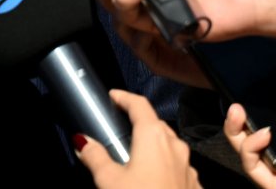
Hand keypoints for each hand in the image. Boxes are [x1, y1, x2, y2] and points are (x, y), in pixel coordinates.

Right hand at [76, 89, 199, 188]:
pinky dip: (164, 165)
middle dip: (139, 121)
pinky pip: (178, 166)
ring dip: (153, 144)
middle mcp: (175, 147)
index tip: (113, 96)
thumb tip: (83, 141)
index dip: (124, 97)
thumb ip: (95, 157)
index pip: (139, 104)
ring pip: (169, 145)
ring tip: (135, 155)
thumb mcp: (108, 181)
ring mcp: (188, 167)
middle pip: (156, 124)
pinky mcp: (193, 186)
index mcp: (154, 137)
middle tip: (121, 126)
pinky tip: (152, 180)